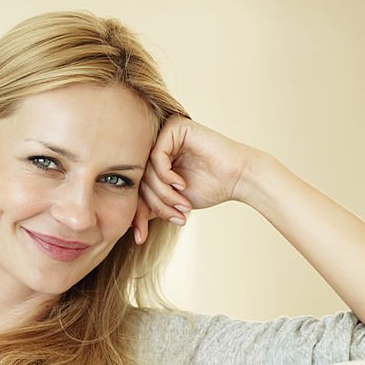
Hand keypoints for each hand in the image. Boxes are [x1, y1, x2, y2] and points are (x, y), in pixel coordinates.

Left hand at [133, 116, 259, 243]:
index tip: (141, 237)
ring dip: (162, 193)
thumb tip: (126, 225)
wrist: (237, 178)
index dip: (136, 213)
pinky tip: (181, 185)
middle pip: (137, 179)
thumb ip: (147, 207)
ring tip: (180, 204)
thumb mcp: (169, 202)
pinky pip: (157, 156)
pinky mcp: (174, 128)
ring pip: (146, 170)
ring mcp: (164, 134)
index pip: (133, 188)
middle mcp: (155, 144)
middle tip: (173, 216)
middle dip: (154, 204)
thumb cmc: (208, 188)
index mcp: (152, 160)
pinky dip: (167, 176)